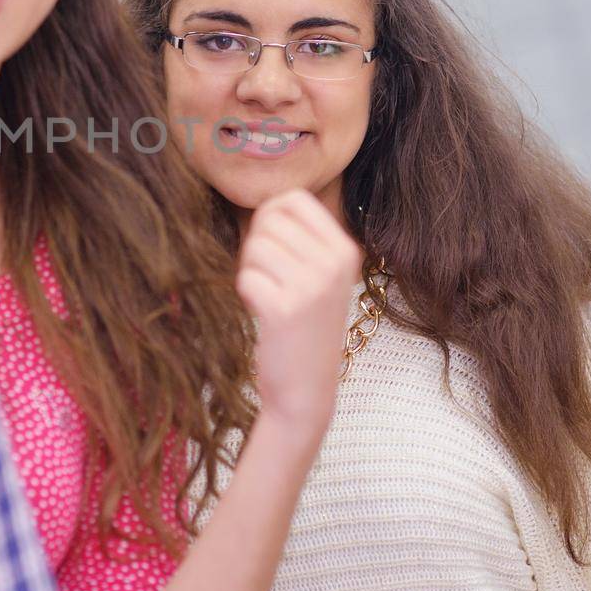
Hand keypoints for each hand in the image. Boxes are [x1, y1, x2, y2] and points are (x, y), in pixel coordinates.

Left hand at [236, 188, 362, 441]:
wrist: (306, 390)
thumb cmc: (303, 327)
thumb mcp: (318, 276)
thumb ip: (299, 239)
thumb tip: (266, 201)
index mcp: (345, 249)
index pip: (293, 199)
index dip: (269, 216)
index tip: (271, 246)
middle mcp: (334, 263)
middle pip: (268, 220)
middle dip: (255, 247)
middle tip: (269, 280)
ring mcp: (312, 286)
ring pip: (254, 247)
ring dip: (250, 272)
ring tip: (268, 298)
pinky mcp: (285, 309)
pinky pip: (246, 278)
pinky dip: (246, 295)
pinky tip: (263, 314)